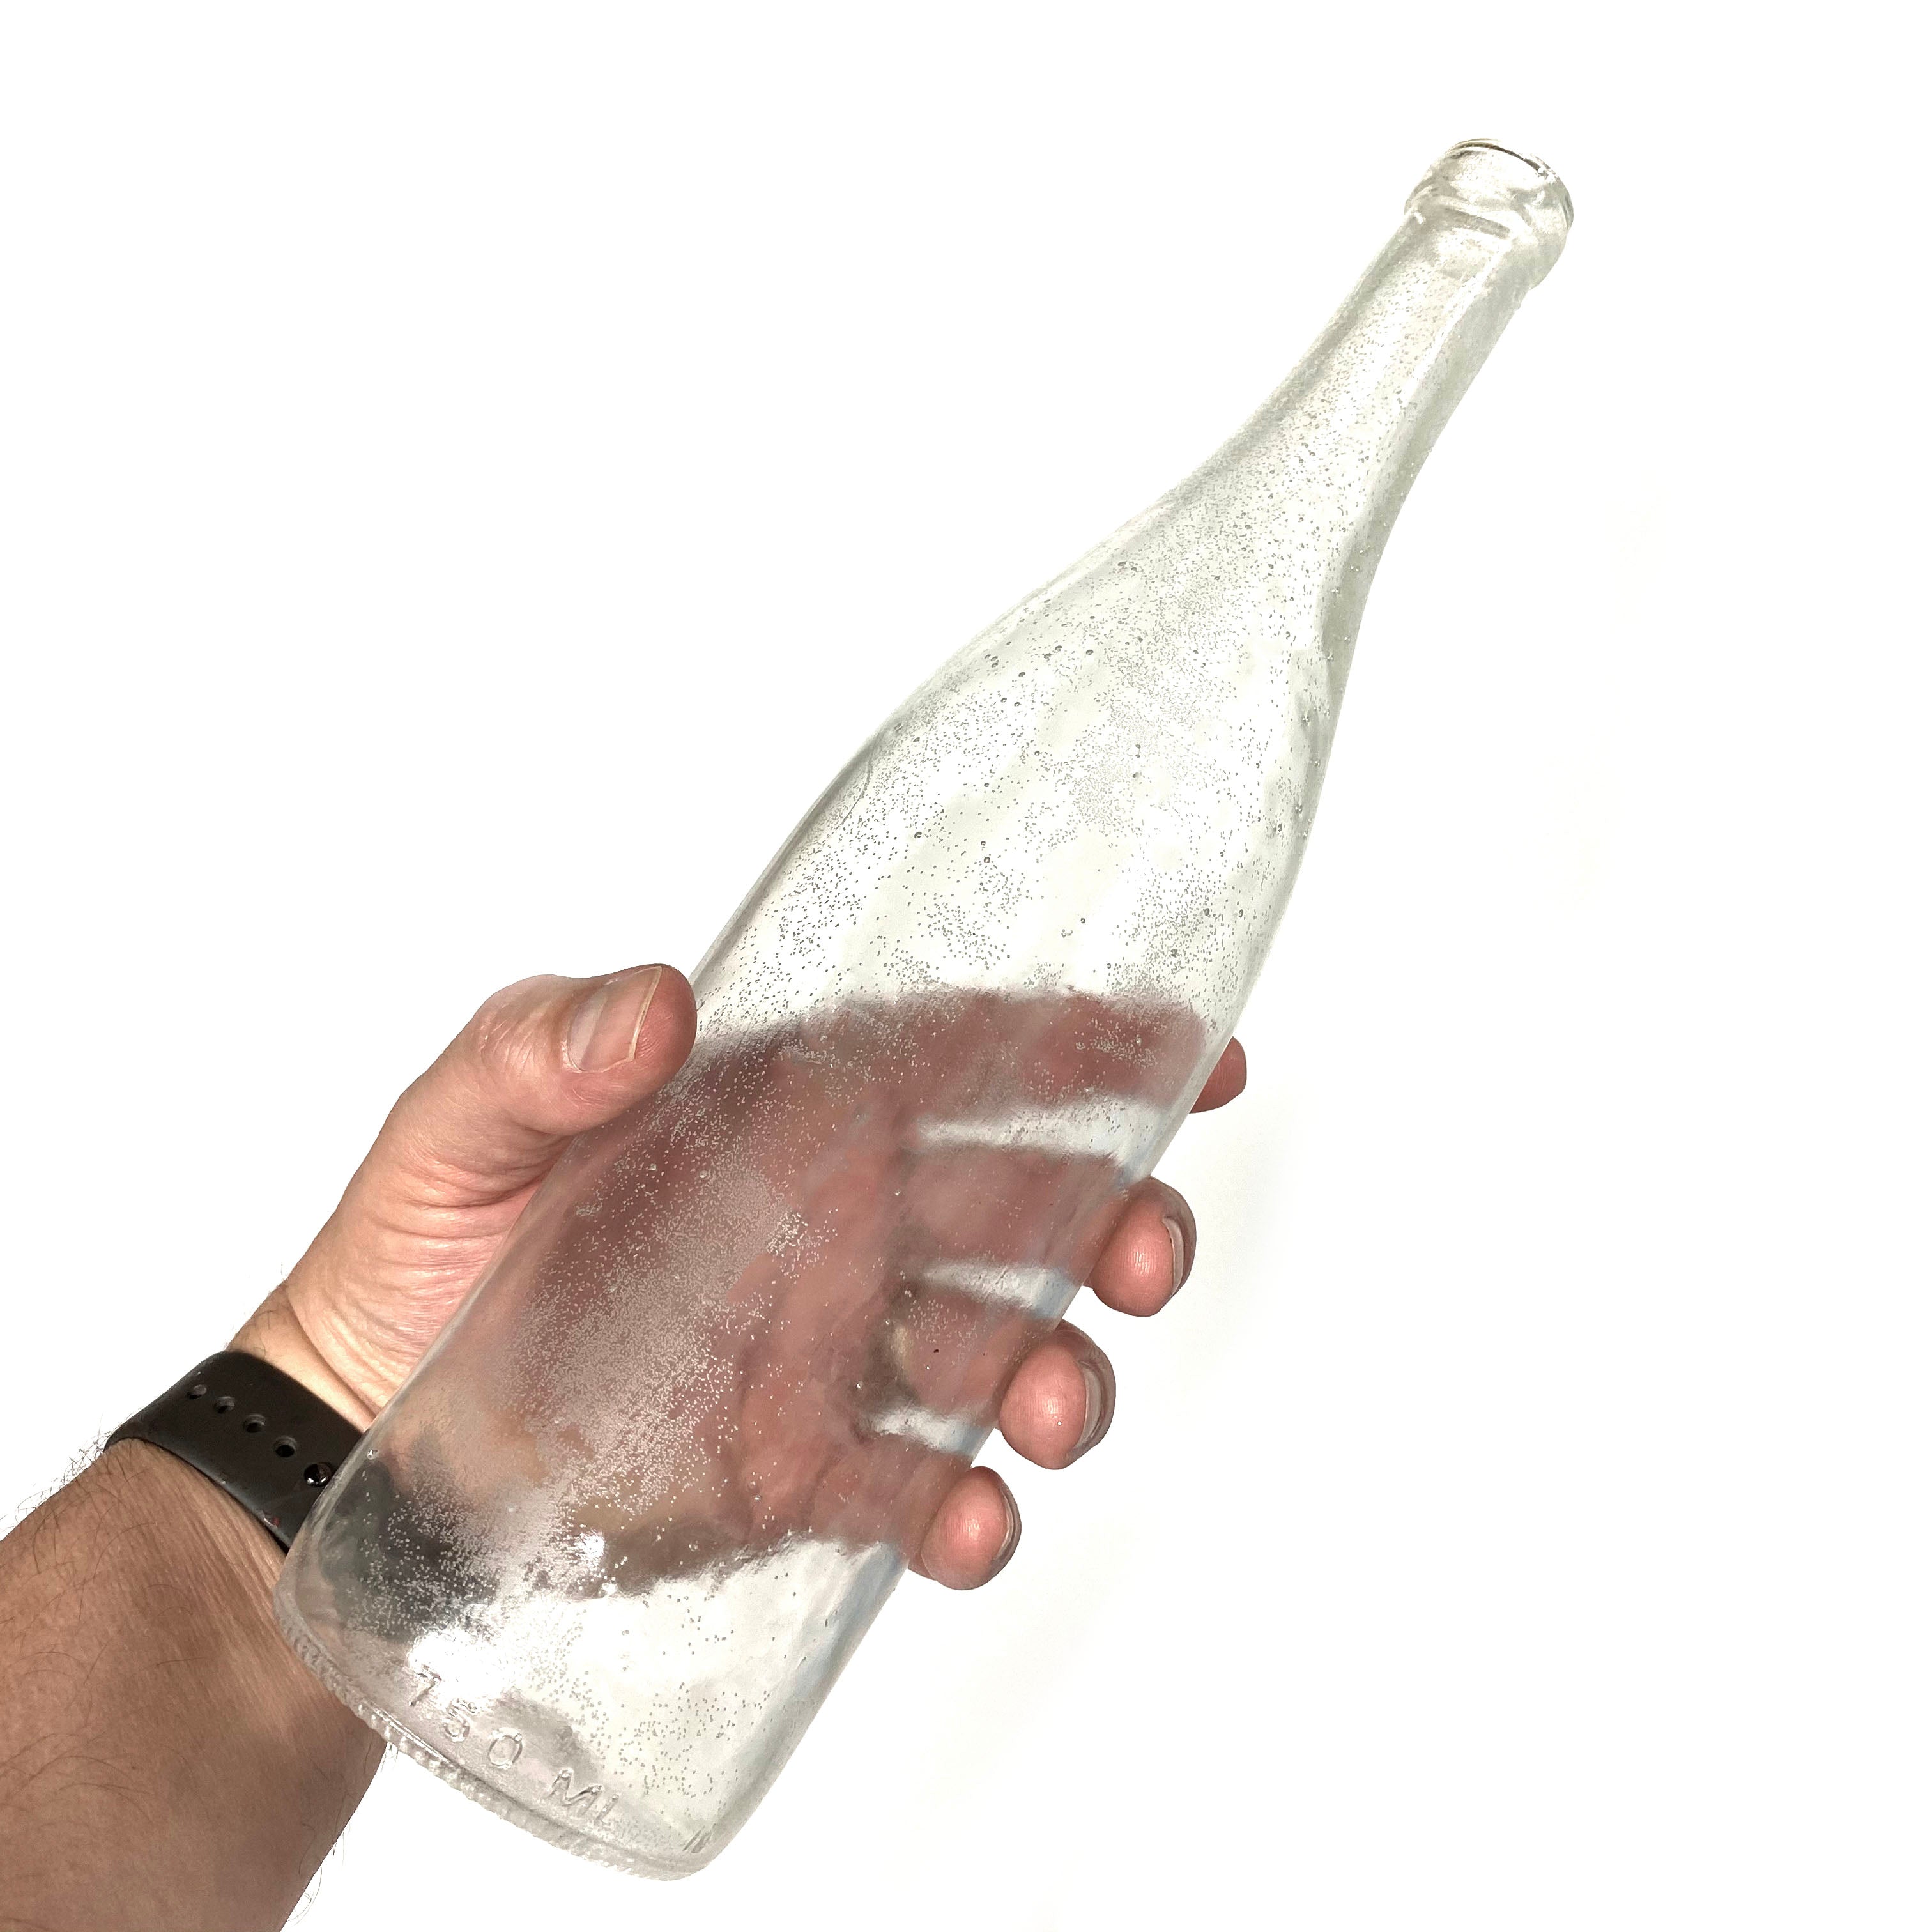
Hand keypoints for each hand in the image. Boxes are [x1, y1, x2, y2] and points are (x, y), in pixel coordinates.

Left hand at [238, 963, 1245, 1588]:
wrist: (360, 1432)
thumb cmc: (415, 1248)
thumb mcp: (457, 1122)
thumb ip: (543, 1048)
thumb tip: (656, 1006)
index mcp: (782, 1113)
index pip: (960, 1058)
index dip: (1087, 1051)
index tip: (1199, 1056)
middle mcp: (834, 1224)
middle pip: (1020, 1208)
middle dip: (1112, 1222)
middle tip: (1147, 1252)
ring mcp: (827, 1350)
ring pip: (995, 1350)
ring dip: (1058, 1374)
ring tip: (1052, 1410)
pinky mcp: (798, 1468)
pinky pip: (914, 1486)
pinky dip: (963, 1508)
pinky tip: (972, 1520)